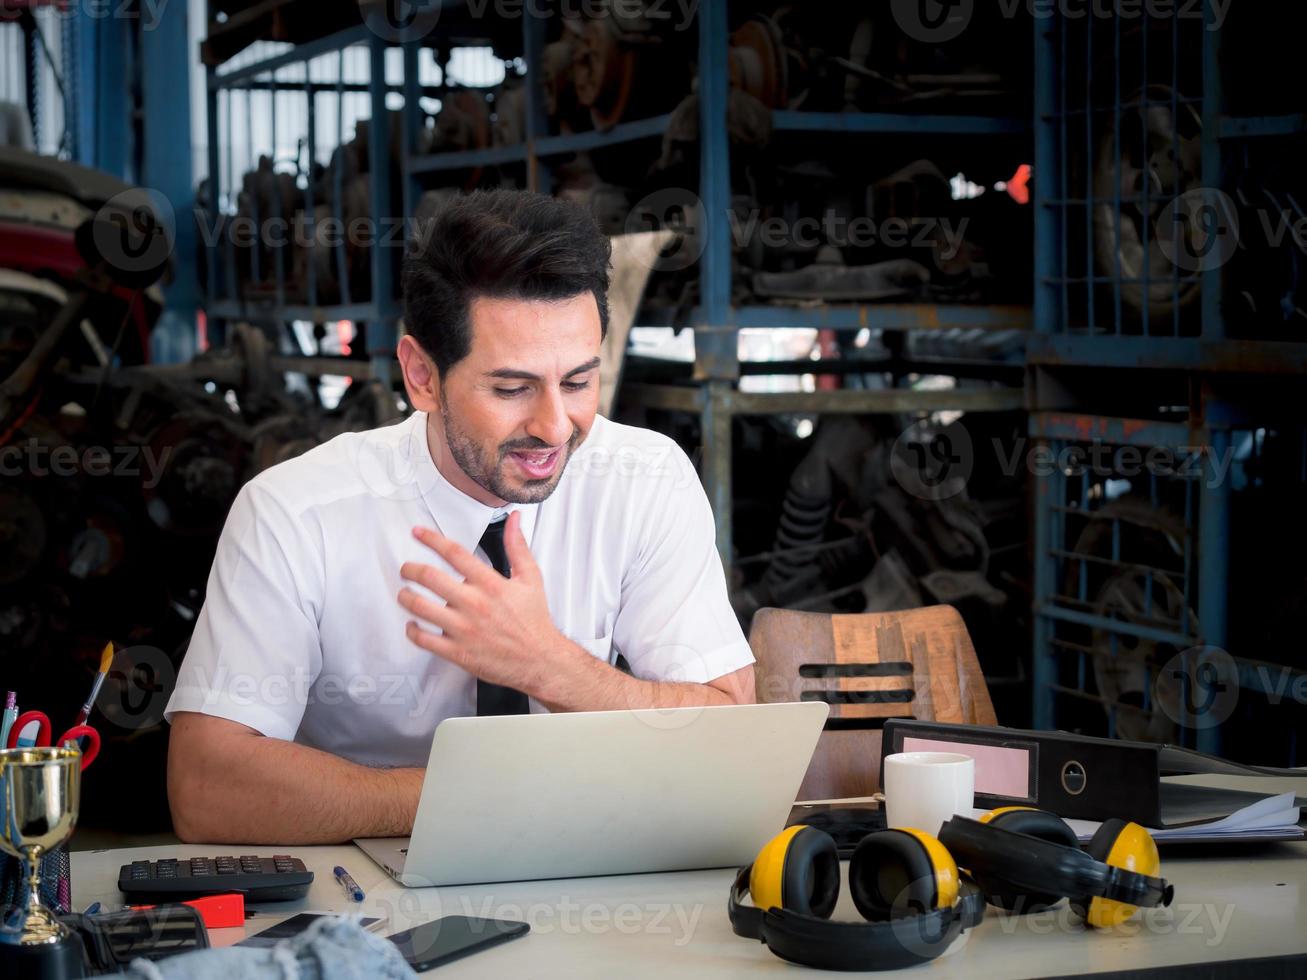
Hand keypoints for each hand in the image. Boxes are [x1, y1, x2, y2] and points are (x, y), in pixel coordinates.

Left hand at [397, 511, 579, 695]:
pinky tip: (413, 625)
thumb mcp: (531, 579)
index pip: (454, 553)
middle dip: (410, 569)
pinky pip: (423, 639)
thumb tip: (514, 521)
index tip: (418, 533)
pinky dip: (412, 630)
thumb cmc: (533, 622)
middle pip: (429, 577)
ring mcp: (464, 629)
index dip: (431, 539)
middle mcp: (474, 604)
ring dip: (406, 597)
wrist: (539, 660)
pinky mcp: (457, 651)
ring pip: (420, 607)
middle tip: (407, 568)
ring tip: (405, 593)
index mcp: (491, 584)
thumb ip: (518, 547)